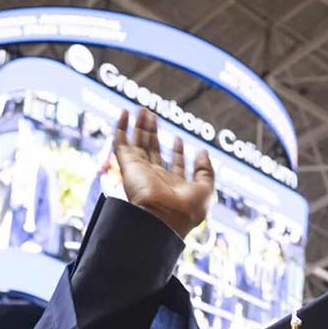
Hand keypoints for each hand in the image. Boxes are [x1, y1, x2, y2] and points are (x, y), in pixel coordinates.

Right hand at [111, 107, 213, 237]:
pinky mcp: (128, 166)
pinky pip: (121, 143)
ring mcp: (140, 171)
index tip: (179, 139)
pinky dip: (121, 127)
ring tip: (144, 109)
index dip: (177, 151)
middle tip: (155, 116)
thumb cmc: (186, 210)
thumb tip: (202, 152)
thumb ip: (206, 170)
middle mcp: (155, 177)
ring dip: (140, 126)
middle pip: (153, 150)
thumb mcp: (206, 189)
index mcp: (173, 184)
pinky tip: (125, 113)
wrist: (162, 218)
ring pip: (138, 143)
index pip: (174, 163)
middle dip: (154, 133)